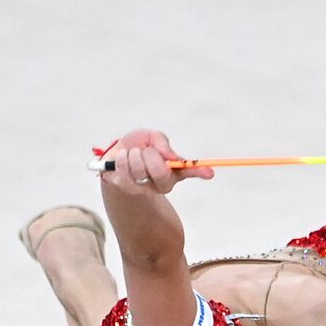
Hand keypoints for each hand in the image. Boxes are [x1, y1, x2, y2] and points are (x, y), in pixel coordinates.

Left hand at [99, 129, 213, 195]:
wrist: (115, 155)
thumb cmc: (138, 146)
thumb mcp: (151, 137)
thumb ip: (161, 142)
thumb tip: (169, 156)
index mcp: (173, 170)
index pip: (189, 171)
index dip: (200, 171)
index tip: (210, 173)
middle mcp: (162, 183)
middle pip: (161, 173)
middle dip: (151, 156)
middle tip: (145, 150)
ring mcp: (145, 189)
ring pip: (140, 170)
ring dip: (134, 155)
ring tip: (132, 153)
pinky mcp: (126, 189)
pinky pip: (124, 172)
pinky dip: (122, 159)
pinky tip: (122, 158)